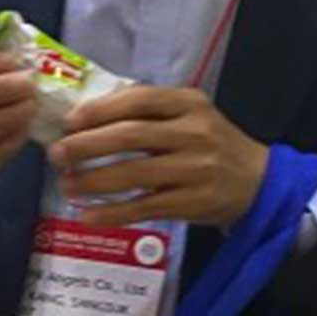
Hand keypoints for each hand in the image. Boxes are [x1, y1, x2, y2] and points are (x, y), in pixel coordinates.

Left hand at [53, 85, 269, 228]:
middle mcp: (194, 133)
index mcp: (189, 104)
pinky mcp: (193, 202)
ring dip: (93, 181)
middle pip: (130, 136)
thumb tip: (85, 116)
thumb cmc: (210, 144)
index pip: (139, 100)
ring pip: (134, 174)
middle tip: (57, 154)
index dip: (99, 110)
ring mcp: (195, 169)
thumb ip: (146, 111)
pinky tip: (88, 215)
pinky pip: (144, 207)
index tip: (69, 121)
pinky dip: (112, 212)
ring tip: (66, 185)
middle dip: (87, 146)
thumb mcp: (188, 116)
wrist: (259, 182)